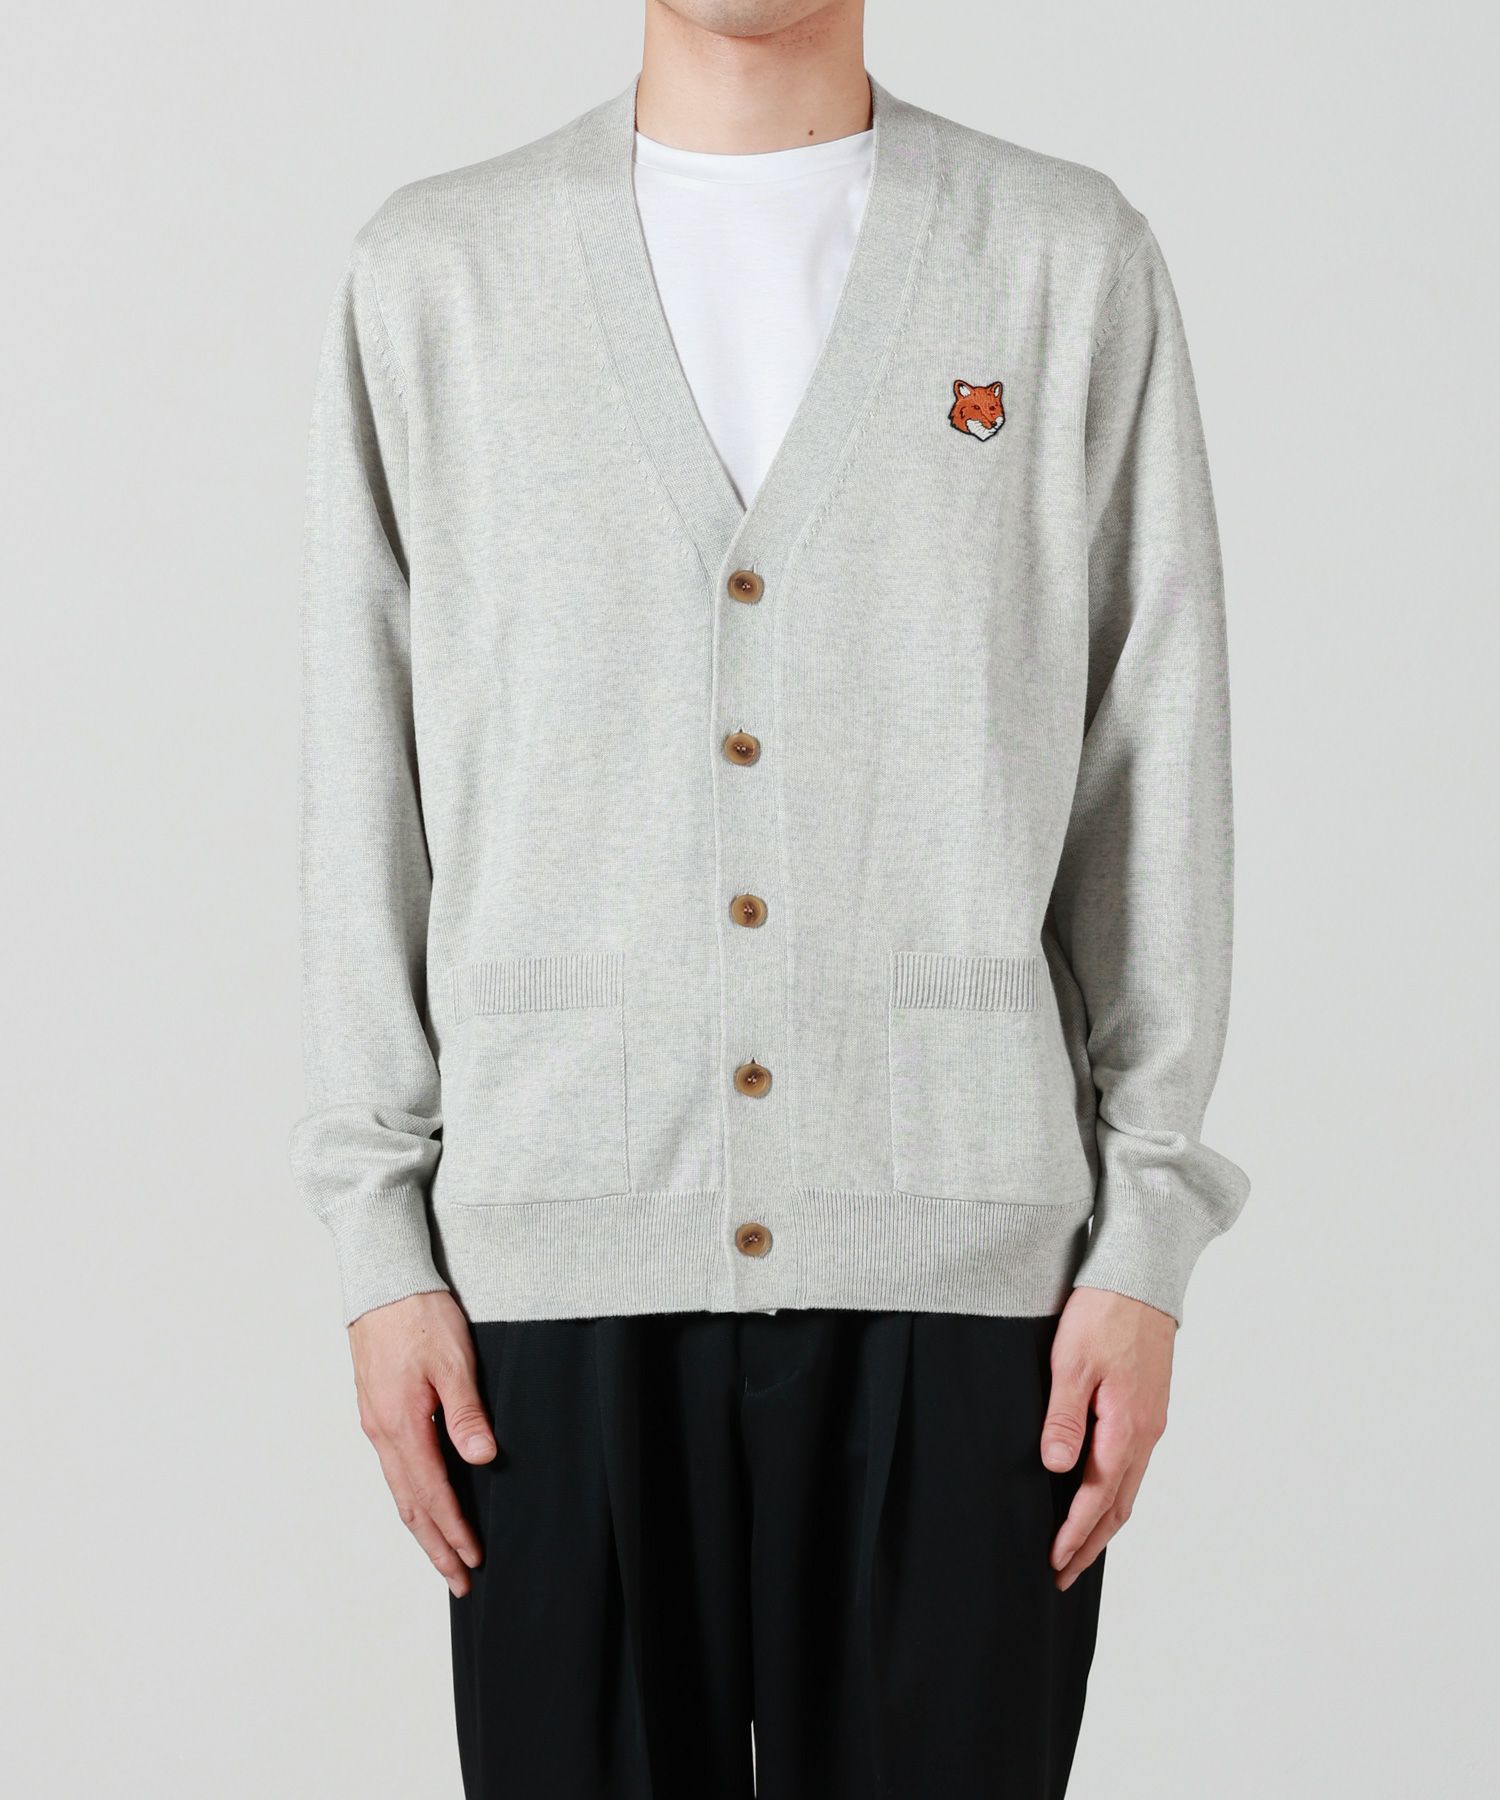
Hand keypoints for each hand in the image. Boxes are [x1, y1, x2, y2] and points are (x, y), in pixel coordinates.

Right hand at [349, 1290, 495, 1596]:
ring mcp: (374, 1422)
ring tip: (443, 1554)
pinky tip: (425, 1501)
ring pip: (399, 1489)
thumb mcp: (453, 1360)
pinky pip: (394, 1468)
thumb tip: (483, 1458)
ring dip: (422, 1526)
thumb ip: (466, 1412)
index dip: (453, 1530)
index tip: (473, 1559)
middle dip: (435, 1547)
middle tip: (459, 1582)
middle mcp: (382, 1431)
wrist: (382, 1281)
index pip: (431, 1494)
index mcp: (401, 1424)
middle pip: (409, 1505)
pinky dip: (411, 1496)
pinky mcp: (376, 1410)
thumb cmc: (419, 1315)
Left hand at [1041, 1286, 1175, 1590]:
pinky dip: (1115, 1493)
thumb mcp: (1072, 1361)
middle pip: (1119, 1505)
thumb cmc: (1103, 1313)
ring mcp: (1151, 1421)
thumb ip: (1065, 1416)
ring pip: (1128, 1488)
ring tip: (1079, 1548)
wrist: (1141, 1277)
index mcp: (1126, 1426)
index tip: (1053, 1562)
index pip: (1096, 1497)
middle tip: (1063, 1575)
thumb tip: (1057, 1468)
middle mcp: (1145, 1432)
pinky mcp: (1148, 1407)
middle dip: (1091, 1544)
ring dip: (1104, 1522)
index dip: (1074, 1534)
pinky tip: (1099, 1493)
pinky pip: (1132, 1466)